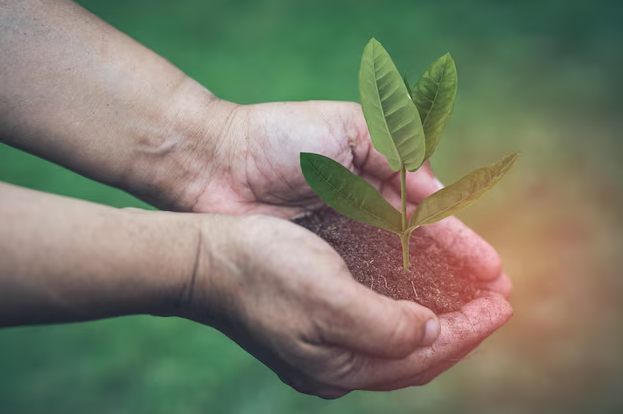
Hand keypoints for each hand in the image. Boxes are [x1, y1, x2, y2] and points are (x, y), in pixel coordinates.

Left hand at [172, 99, 510, 294]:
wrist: (216, 162)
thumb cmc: (278, 138)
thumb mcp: (347, 127)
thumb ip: (395, 151)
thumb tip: (433, 190)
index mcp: (374, 178)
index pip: (429, 217)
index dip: (461, 244)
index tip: (493, 270)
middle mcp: (361, 215)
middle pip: (419, 254)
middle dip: (456, 278)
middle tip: (493, 304)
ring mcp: (338, 243)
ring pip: (394, 277)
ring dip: (430, 297)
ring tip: (466, 322)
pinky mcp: (314, 265)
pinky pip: (359, 288)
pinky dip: (387, 303)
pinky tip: (414, 322)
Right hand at [181, 214, 511, 398]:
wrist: (204, 258)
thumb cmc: (260, 270)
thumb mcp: (327, 298)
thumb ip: (384, 324)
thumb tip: (430, 332)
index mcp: (339, 365)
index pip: (422, 356)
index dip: (468, 330)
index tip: (502, 302)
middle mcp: (336, 363)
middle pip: (416, 353)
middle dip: (461, 327)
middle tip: (498, 298)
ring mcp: (326, 344)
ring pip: (400, 338)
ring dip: (439, 316)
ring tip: (472, 295)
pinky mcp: (318, 322)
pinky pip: (378, 322)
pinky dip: (408, 307)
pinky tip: (423, 290)